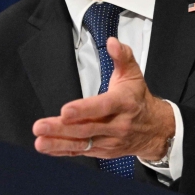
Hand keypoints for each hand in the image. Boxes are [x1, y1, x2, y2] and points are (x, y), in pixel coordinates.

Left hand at [32, 37, 174, 160]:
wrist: (155, 128)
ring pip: (81, 143)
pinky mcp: (103, 151)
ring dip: (58, 143)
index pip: (103, 107)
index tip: (65, 111)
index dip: (84, 110)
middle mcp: (117, 125)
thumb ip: (122, 56)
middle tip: (40, 126)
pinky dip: (63, 151)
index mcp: (124, 103)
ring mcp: (109, 140)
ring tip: (39, 141)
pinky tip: (47, 148)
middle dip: (61, 128)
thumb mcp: (133, 74)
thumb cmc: (138, 98)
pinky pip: (81, 151)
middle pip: (87, 128)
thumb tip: (112, 42)